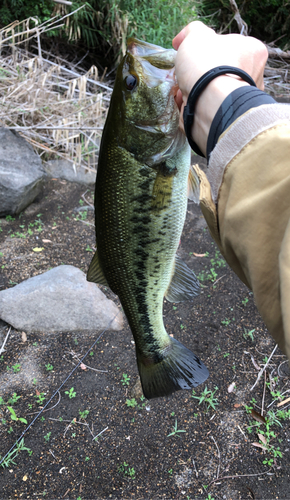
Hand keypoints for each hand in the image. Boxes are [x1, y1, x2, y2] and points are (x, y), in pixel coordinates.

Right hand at [172, 22, 267, 153]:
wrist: (210, 106)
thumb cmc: (207, 66)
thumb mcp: (197, 37)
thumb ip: (193, 32)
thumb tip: (185, 38)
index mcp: (252, 51)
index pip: (228, 46)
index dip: (205, 49)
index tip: (189, 55)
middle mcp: (252, 76)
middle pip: (219, 71)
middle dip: (197, 74)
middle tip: (182, 75)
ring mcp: (241, 100)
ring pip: (211, 92)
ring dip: (193, 91)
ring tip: (181, 92)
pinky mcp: (228, 119)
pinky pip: (207, 109)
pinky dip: (194, 107)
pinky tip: (185, 104)